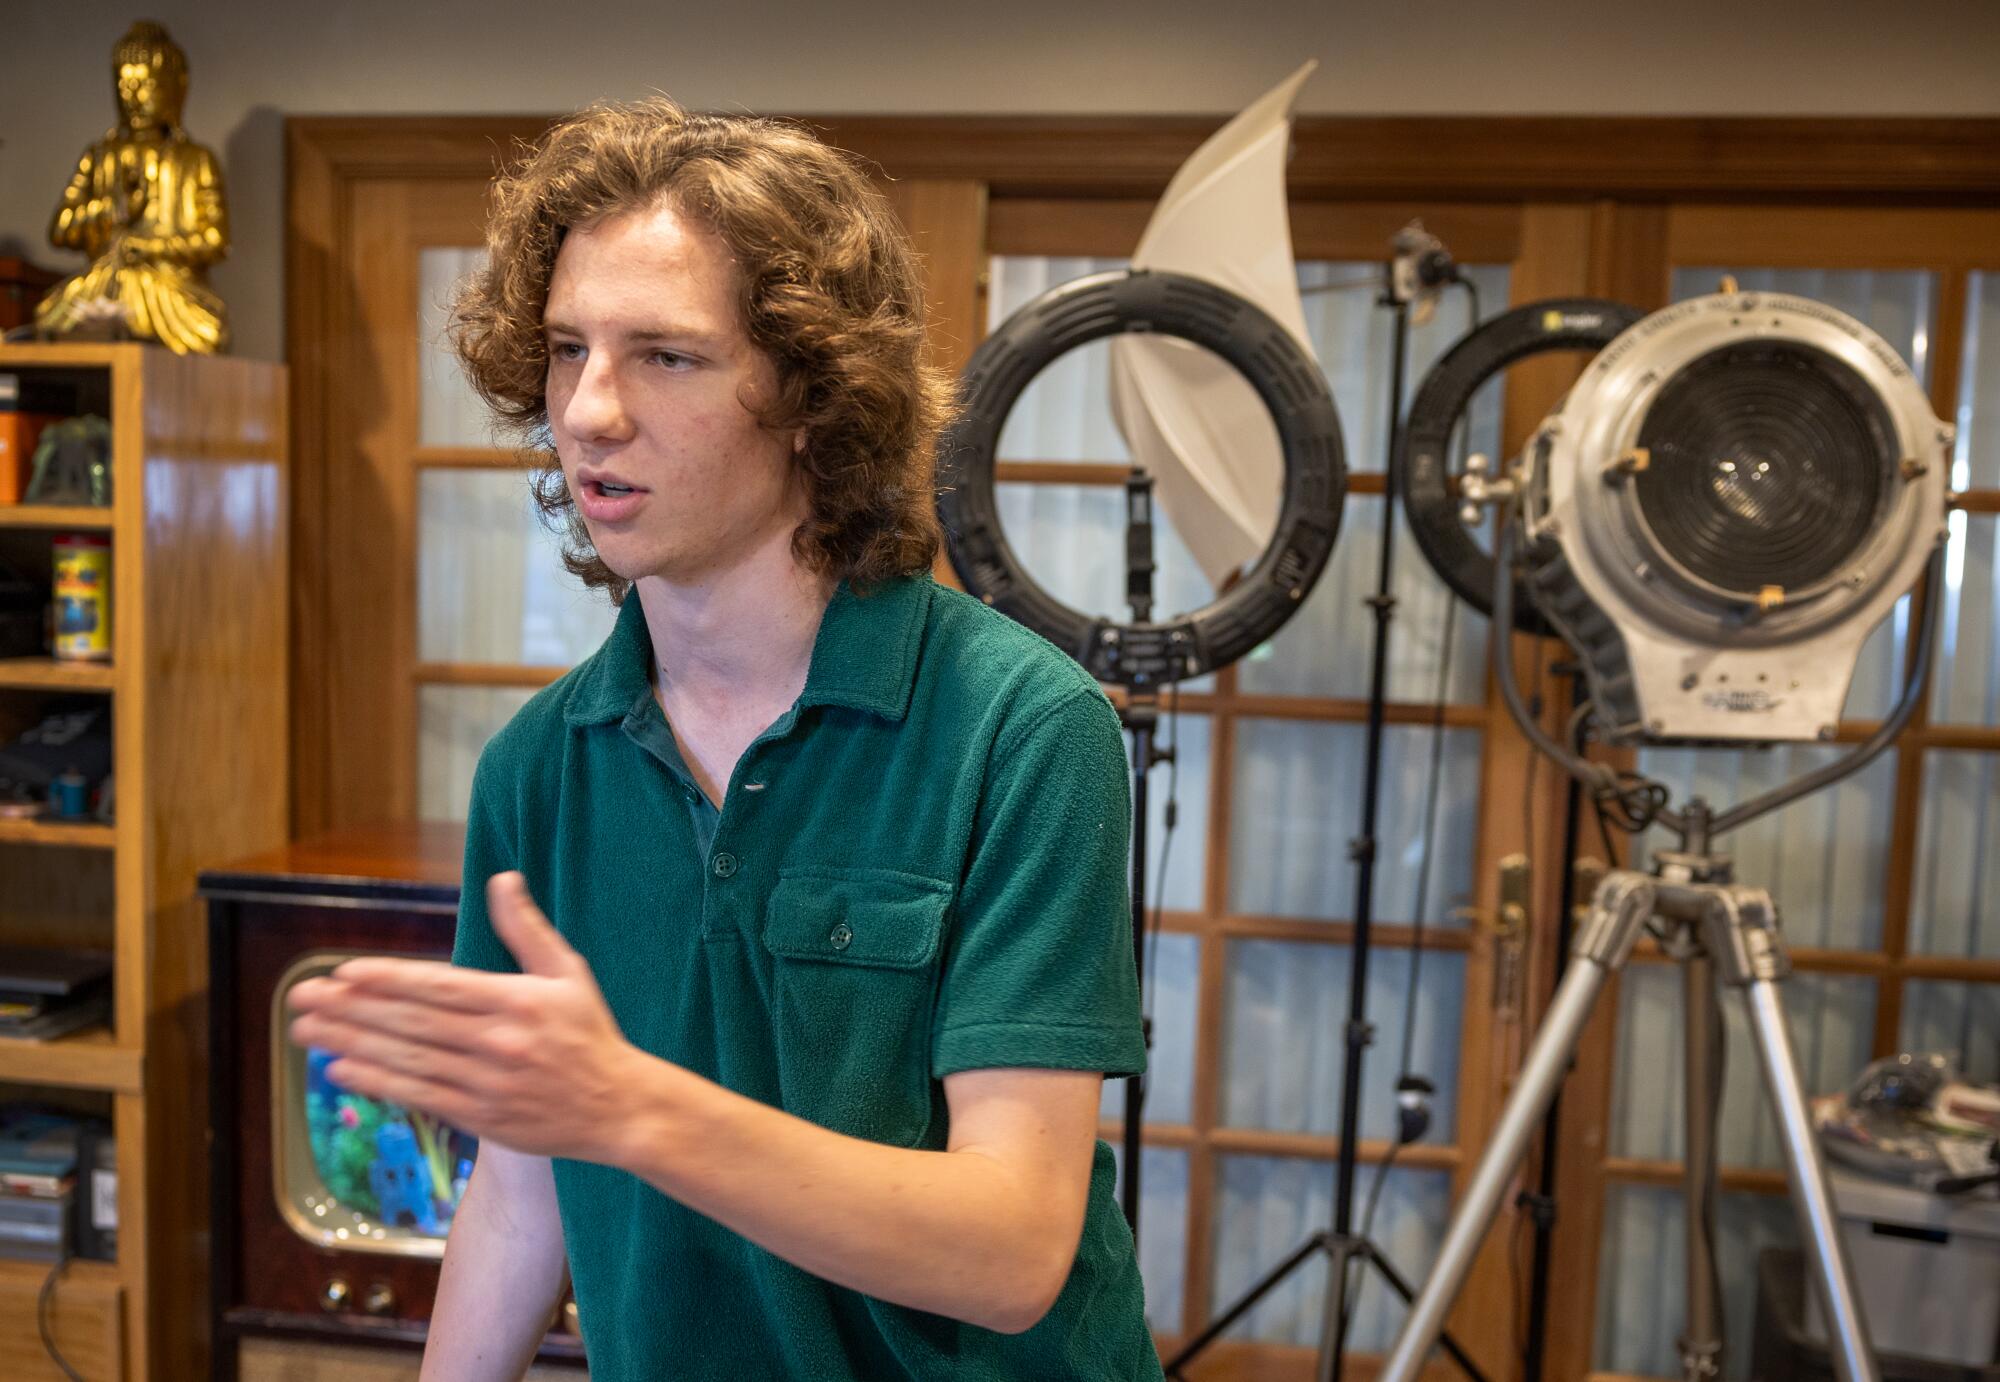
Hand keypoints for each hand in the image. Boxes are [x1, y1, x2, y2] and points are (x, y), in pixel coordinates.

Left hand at [286, 872, 646, 1161]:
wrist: (619, 1107)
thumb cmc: (590, 1034)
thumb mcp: (568, 971)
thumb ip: (526, 928)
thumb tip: (502, 879)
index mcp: (517, 999)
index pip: (439, 986)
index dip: (387, 979)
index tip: (344, 972)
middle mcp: (498, 1040)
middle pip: (412, 1022)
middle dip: (350, 1008)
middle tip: (302, 998)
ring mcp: (487, 1082)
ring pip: (407, 1059)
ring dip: (350, 1044)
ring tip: (305, 1031)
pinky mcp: (482, 1117)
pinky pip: (420, 1096)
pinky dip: (377, 1082)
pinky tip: (341, 1069)